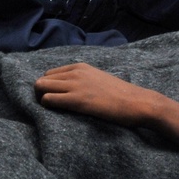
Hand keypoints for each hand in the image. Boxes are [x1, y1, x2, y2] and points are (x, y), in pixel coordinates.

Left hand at [35, 62, 157, 126]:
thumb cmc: (121, 95)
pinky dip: (47, 106)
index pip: (50, 73)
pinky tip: (58, 112)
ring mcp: (76, 85)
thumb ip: (84, 80)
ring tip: (54, 110)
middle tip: (52, 106)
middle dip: (42, 92)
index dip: (49, 86)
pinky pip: (48, 99)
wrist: (137, 102)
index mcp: (81, 67)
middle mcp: (76, 72)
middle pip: (42, 79)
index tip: (56, 98)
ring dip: (42, 99)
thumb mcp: (100, 79)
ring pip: (41, 86)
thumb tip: (72, 89)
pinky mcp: (77, 100)